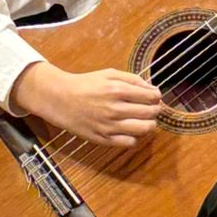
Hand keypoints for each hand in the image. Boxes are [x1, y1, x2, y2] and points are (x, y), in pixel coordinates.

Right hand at [9, 61, 163, 145]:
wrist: (60, 99)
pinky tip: (130, 130)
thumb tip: (153, 89)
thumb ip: (133, 79)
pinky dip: (135, 137)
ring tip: (144, 120)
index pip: (151, 96)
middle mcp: (115, 109)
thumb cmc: (86, 85)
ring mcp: (109, 126)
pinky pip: (129, 143)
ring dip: (150, 124)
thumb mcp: (109, 74)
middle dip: (155, 110)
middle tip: (151, 108)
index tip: (154, 97)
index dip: (156, 96)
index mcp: (117, 90)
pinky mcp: (103, 139)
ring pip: (144, 129)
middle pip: (150, 113)